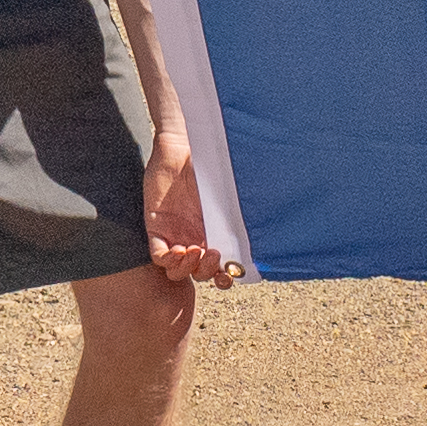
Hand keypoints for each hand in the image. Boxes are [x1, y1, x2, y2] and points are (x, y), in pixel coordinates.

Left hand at [140, 117, 238, 287]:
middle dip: (208, 271)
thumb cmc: (207, 166)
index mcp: (214, 235)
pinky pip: (159, 257)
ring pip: (178, 271)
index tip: (234, 270)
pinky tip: (180, 250)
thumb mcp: (229, 193)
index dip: (227, 276)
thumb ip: (243, 210)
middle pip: (200, 273)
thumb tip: (270, 223)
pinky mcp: (156, 229)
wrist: (181, 148)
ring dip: (189, 268)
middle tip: (215, 254)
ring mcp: (175, 237)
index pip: (220, 268)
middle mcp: (195, 240)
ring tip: (197, 251)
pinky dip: (170, 260)